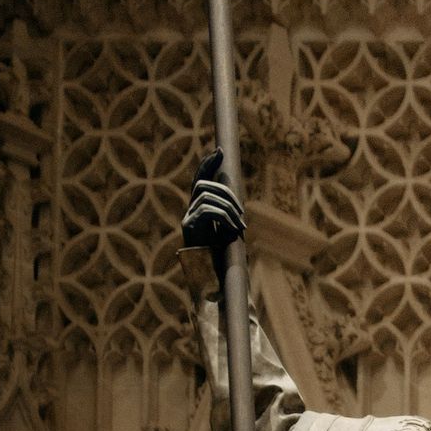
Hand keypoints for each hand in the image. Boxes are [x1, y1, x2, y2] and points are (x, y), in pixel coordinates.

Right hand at [181, 149, 244, 282]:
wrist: (214, 278)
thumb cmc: (223, 257)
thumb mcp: (229, 231)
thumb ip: (229, 215)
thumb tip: (239, 203)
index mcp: (200, 209)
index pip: (201, 180)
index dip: (207, 164)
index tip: (219, 151)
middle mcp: (190, 211)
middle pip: (204, 185)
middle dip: (227, 194)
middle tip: (242, 213)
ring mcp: (188, 218)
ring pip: (207, 197)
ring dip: (229, 208)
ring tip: (240, 226)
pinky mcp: (188, 227)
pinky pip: (207, 210)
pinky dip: (224, 217)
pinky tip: (234, 231)